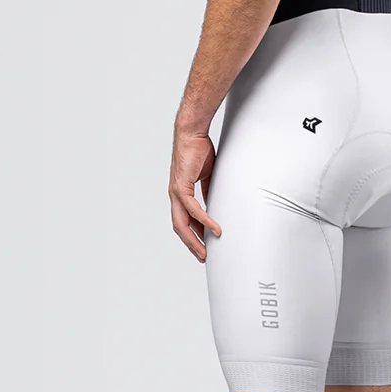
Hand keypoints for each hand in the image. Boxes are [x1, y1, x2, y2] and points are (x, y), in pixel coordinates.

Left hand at [169, 124, 221, 261]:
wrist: (191, 133)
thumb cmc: (198, 150)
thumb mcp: (206, 175)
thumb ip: (208, 190)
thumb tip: (214, 202)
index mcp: (180, 193)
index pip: (184, 220)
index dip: (193, 235)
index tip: (203, 246)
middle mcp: (175, 195)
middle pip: (180, 227)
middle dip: (191, 244)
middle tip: (203, 257)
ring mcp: (176, 192)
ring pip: (183, 223)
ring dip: (194, 239)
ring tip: (206, 251)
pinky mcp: (181, 186)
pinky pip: (193, 210)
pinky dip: (204, 221)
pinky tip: (214, 229)